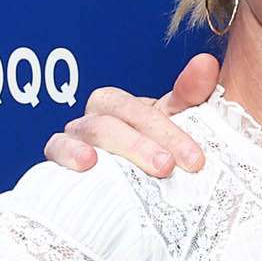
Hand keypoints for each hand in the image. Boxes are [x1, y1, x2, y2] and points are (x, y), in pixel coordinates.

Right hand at [43, 53, 219, 176]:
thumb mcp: (177, 127)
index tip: (195, 160)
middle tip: (168, 168)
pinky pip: (56, 148)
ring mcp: (75, 137)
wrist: (130, 198)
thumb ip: (191, 95)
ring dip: (118, 147)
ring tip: (137, 166)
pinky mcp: (58, 160)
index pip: (142, 111)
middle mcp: (97, 117)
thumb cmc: (156, 156)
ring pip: (90, 131)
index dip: (169, 132)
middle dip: (145, 144)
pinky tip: (87, 164)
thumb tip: (205, 62)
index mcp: (126, 108)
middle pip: (116, 120)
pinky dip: (69, 152)